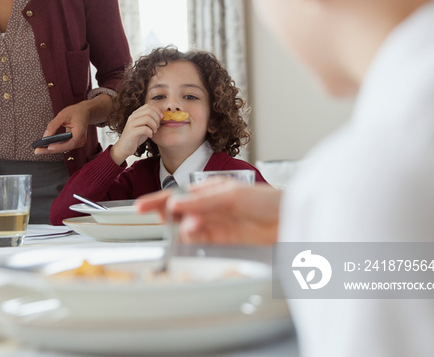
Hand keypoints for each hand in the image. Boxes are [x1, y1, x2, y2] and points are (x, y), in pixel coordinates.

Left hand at [35, 95, 113, 154]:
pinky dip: (55, 146)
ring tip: (39, 149)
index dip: (59, 146)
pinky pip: (64, 146)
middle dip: (50, 150)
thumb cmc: (76, 112)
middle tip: (37, 150)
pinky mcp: (74, 143)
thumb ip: (53, 125)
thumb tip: (45, 136)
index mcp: (80, 133)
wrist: (85, 112)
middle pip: (64, 148)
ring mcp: (78, 143)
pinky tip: (45, 147)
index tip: (48, 146)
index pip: (69, 143)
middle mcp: (80, 140)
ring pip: (63, 149)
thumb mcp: (63, 115)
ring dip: (51, 149)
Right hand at [109, 104, 162, 164]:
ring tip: (154, 131)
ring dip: (154, 125)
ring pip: (147, 119)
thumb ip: (150, 120)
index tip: (160, 119)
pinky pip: (144, 129)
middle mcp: (132, 117)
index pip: (148, 106)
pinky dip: (150, 132)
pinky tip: (150, 135)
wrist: (124, 147)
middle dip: (157, 118)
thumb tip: (161, 115)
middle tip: (158, 126)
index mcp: (135, 114)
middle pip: (149, 111)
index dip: (157, 111)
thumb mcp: (144, 126)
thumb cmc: (136, 137)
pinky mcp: (131, 132)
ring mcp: (131, 124)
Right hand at [137, 179, 280, 244]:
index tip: (140, 207)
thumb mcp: (232, 195)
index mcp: (209, 190)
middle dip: (167, 215)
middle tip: (163, 218)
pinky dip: (193, 241)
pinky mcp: (222, 243)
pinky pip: (200, 243)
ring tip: (194, 227)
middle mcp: (209, 208)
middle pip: (177, 213)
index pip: (177, 194)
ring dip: (184, 228)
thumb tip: (176, 204)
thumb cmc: (268, 200)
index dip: (157, 201)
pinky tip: (195, 236)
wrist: (293, 220)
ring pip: (186, 229)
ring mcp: (215, 226)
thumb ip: (203, 202)